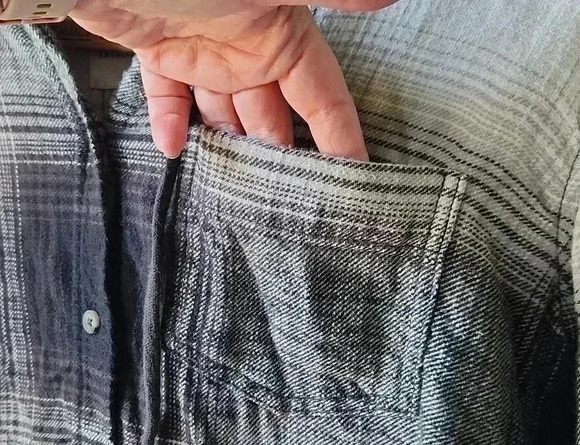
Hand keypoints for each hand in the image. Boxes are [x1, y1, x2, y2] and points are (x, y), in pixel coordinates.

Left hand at [70, 0, 396, 159]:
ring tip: (232, 187)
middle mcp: (245, 48)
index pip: (321, 96)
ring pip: (222, 112)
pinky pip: (169, 97)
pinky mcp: (158, 51)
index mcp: (280, 35)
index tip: (354, 177)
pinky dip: (171, 122)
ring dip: (227, 145)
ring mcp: (201, 51)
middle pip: (272, 116)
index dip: (341, 136)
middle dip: (279, 155)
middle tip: (284, 201)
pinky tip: (173, 148)